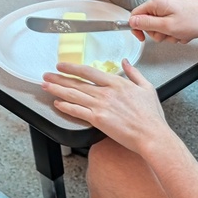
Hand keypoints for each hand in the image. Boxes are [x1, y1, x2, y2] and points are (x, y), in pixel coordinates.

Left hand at [42, 62, 167, 153]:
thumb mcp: (147, 88)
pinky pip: (77, 111)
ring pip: (74, 95)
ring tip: (46, 86)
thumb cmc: (151, 116)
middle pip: (77, 83)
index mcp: (117, 83)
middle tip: (47, 75)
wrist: (151, 134)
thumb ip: (134, 73)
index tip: (63, 66)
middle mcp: (106, 92)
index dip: (73, 68)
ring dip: (57, 89)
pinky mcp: (98, 120)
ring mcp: (100, 106)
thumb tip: (126, 62)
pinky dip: (66, 106)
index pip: (89, 72)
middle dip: (59, 78)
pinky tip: (57, 103)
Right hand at [128, 0, 197, 43]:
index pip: (135, 14)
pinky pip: (169, 24)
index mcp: (156, 1)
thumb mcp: (167, 26)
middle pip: (148, 22)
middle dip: (158, 33)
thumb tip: (131, 21)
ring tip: (180, 33)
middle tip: (170, 35)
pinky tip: (184, 32)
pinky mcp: (176, 10)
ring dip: (168, 34)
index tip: (142, 39)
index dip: (137, 28)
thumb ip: (147, 24)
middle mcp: (161, 0)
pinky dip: (175, 31)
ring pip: (159, 25)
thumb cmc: (195, 21)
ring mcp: (169, 5)